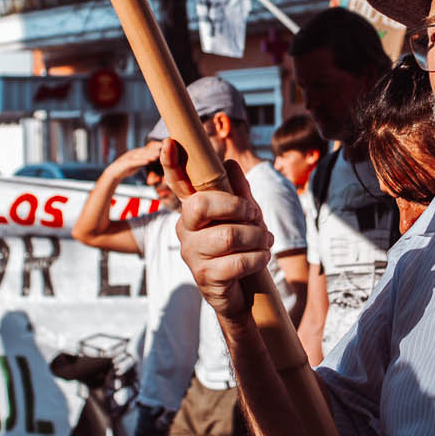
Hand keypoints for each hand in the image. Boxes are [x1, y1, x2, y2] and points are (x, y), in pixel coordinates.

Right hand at [107, 141, 162, 176]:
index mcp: (136, 152)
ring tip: (157, 155)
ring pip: (140, 155)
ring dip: (149, 155)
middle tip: (163, 148)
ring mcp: (128, 157)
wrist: (113, 173)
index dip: (155, 147)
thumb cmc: (126, 168)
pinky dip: (140, 161)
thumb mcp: (137, 164)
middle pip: (145, 151)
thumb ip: (144, 160)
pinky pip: (134, 162)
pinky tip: (147, 162)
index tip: (164, 146)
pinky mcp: (125, 163)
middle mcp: (133, 153)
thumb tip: (154, 159)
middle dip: (154, 149)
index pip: (147, 149)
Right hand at [164, 140, 272, 317]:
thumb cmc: (240, 248)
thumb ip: (238, 191)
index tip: (168, 142)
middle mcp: (185, 229)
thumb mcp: (243, 216)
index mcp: (193, 210)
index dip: (171, 163)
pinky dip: (259, 257)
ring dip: (258, 237)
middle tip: (255, 215)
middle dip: (239, 206)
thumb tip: (229, 161)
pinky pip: (237, 261)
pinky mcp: (204, 277)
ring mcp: (192, 254)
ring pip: (229, 235)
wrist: (241, 293)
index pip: (178, 183)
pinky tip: (262, 258)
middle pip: (204, 205)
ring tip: (266, 241)